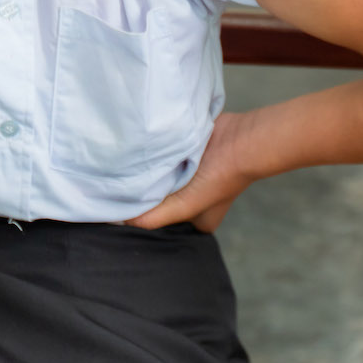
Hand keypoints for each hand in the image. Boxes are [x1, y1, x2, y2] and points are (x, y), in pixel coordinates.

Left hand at [128, 111, 257, 232]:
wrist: (240, 140)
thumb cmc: (221, 177)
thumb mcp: (186, 205)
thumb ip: (156, 216)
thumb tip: (123, 221)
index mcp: (197, 219)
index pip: (165, 222)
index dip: (147, 215)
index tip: (125, 208)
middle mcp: (193, 199)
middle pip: (161, 199)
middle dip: (146, 193)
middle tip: (122, 187)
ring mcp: (190, 175)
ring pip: (162, 177)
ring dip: (150, 172)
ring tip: (127, 168)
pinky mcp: (187, 154)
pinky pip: (166, 158)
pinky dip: (157, 156)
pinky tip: (142, 153)